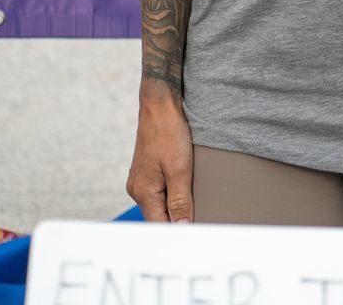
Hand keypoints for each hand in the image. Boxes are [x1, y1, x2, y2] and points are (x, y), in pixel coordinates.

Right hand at [126, 85, 194, 221]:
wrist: (161, 106)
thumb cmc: (168, 133)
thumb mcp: (179, 169)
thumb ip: (179, 201)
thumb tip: (180, 228)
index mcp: (143, 193)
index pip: (159, 225)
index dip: (176, 233)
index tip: (195, 237)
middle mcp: (138, 189)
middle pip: (160, 217)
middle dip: (179, 222)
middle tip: (203, 224)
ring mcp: (143, 180)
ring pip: (162, 204)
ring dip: (179, 207)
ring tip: (199, 209)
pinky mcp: (150, 171)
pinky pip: (162, 190)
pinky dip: (176, 194)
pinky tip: (190, 191)